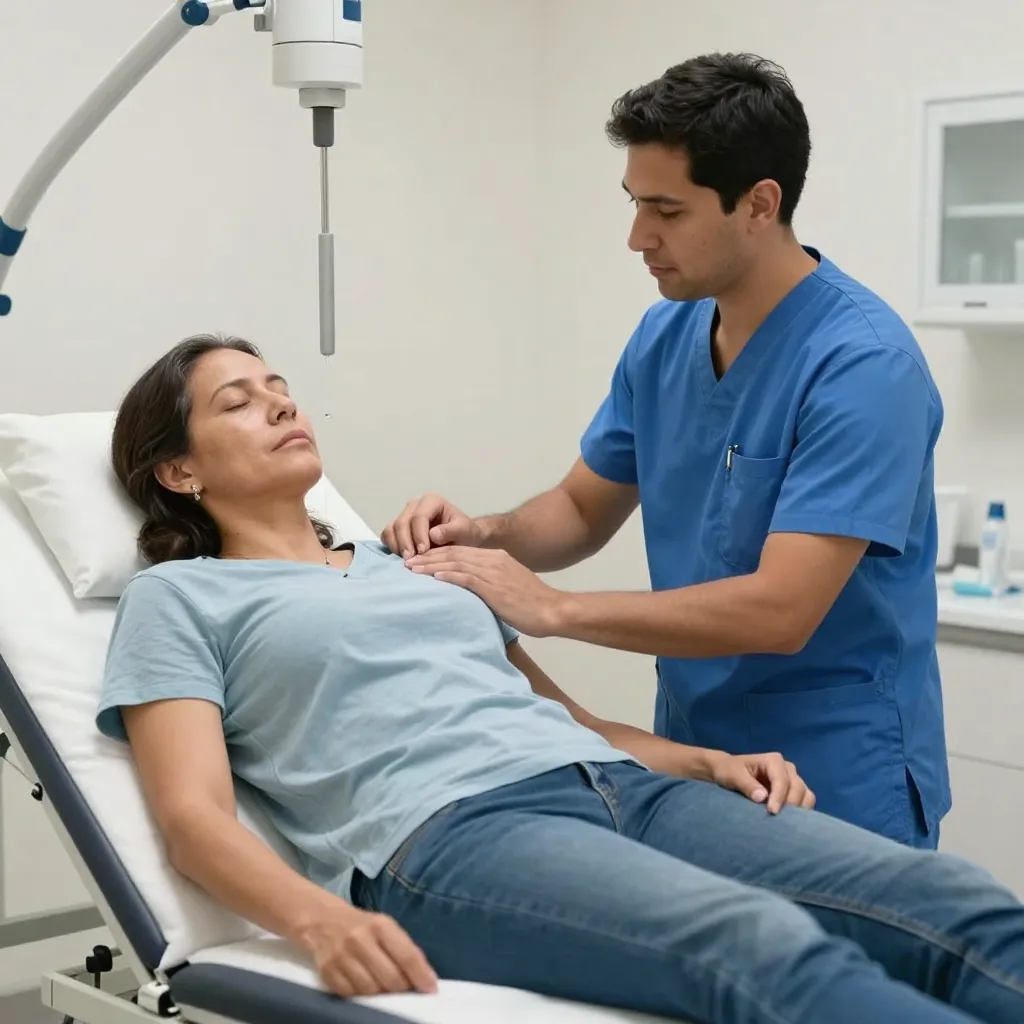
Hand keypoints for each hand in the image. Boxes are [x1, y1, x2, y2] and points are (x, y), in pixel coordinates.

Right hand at [297, 902, 437, 997]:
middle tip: (404, 989)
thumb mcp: (385, 927)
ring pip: (371, 990)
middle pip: (390, 978)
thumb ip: (403, 949)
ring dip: (381, 994)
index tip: (431, 989)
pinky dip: (361, 996)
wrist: (322, 920)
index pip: (407, 956)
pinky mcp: (327, 972)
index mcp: (380, 925)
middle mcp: (360, 940)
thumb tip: (425, 978)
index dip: (421, 976)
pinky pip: (351, 995)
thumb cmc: (361, 926)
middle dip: (402, 988)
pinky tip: (364, 987)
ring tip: (383, 987)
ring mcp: (341, 957)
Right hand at [382, 494, 481, 557]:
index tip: (423, 551)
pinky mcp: (398, 528)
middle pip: (402, 522)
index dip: (419, 534)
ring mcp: (404, 516)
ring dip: (397, 545)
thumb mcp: (464, 531)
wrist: (462, 540)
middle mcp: (415, 505)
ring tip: (407, 560)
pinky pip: (387, 535)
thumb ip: (451, 531)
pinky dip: (391, 546)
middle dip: (405, 542)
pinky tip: (401, 557)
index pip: (419, 516)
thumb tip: (433, 534)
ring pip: (392, 528)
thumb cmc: (464, 533)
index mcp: (431, 501)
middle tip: (411, 559)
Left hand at [406, 546, 565, 636]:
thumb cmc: (533, 604)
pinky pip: (467, 578)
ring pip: (456, 563)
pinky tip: (434, 578)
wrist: (552, 610)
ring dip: (431, 565)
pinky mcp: (494, 587)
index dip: (438, 554)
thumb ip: (491, 584)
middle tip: (407, 562)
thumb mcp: (510, 587)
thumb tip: (472, 592)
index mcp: (497, 558)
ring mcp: (494, 572)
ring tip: (412, 569)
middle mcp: (493, 560)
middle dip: (428, 557)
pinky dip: (449, 576)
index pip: (461, 552)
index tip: (420, 560)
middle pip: (454, 554)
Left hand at [705, 750, 815, 813]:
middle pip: (798, 788)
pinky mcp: (794, 791)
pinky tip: (790, 821)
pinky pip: (805, 801)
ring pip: (806, 795)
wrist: (728, 770)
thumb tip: (762, 798)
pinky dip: (801, 811)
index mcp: (773, 760)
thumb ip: (747, 785)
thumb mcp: (733, 775)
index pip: (782, 781)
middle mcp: (787, 768)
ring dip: (799, 810)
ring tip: (785, 822)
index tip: (772, 812)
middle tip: (778, 821)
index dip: (779, 797)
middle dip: (790, 805)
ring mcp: (793, 779)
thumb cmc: (730, 771)